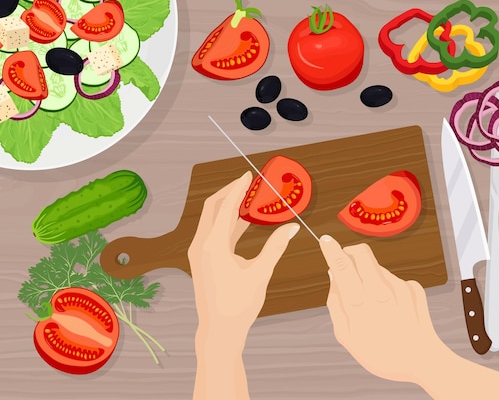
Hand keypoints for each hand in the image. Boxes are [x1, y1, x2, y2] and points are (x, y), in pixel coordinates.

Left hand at [188, 171, 299, 340]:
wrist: (219, 329)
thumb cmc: (238, 304)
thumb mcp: (261, 272)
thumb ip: (276, 246)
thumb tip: (293, 226)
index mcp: (213, 246)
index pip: (225, 207)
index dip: (238, 188)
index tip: (249, 175)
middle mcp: (201, 245)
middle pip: (213, 207)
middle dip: (231, 192)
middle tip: (249, 183)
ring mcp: (200, 252)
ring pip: (212, 219)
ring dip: (230, 207)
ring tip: (250, 198)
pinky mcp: (203, 258)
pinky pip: (214, 232)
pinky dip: (228, 223)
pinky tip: (245, 220)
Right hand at [319, 235, 445, 383]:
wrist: (423, 362)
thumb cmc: (382, 354)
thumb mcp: (347, 337)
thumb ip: (336, 304)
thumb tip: (332, 276)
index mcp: (361, 304)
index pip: (342, 265)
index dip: (331, 249)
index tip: (325, 240)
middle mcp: (381, 290)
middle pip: (362, 253)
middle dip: (350, 252)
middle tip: (346, 263)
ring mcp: (400, 287)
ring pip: (377, 268)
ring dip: (369, 275)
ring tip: (373, 303)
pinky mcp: (414, 288)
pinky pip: (394, 280)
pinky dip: (387, 288)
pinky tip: (391, 309)